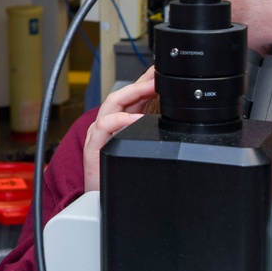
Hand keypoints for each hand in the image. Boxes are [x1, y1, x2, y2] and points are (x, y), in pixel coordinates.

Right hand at [83, 67, 155, 191]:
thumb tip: (178, 120)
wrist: (100, 201)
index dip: (147, 79)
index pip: (134, 95)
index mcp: (122, 121)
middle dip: (141, 83)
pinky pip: (103, 128)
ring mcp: (100, 133)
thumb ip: (155, 131)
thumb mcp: (142, 147)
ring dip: (131, 95)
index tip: (162, 69)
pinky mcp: (94, 147)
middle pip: (123, 94)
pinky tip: (132, 120)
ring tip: (150, 89)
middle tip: (159, 76)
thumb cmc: (118, 173)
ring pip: (111, 105)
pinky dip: (118, 121)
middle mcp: (109, 123)